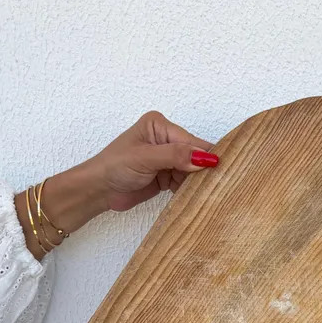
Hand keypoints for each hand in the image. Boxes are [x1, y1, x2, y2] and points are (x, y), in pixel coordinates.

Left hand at [90, 111, 217, 211]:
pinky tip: (193, 196)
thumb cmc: (114, 167)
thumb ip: (175, 156)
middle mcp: (165, 139)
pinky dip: (189, 189)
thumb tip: (205, 157)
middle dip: (202, 169)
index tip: (221, 169)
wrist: (99, 190)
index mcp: (159, 125)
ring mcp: (167, 158)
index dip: (205, 155)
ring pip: (193, 170)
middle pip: (195, 154)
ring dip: (196, 181)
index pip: (190, 140)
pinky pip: (185, 182)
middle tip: (215, 185)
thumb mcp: (145, 158)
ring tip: (204, 193)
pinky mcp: (166, 176)